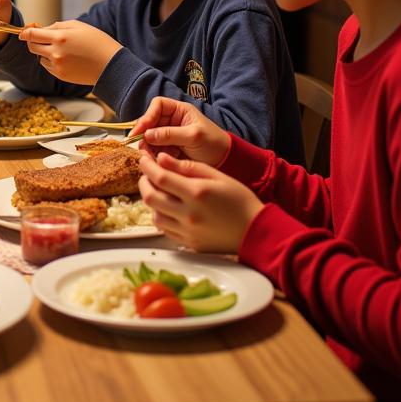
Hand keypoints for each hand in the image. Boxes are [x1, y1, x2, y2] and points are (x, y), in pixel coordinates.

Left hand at [18, 20, 121, 84]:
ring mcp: (57, 66)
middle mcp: (55, 53)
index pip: (31, 34)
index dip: (25, 32)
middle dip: (33, 41)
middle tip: (41, 38)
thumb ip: (57, 26)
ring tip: (60, 49)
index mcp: (59, 38)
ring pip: (39, 57)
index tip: (23, 32)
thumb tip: (42, 29)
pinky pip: (47, 66)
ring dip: (43, 52)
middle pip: (31, 46)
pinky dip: (50, 61)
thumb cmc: (97, 42)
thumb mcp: (78, 26)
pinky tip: (65, 58)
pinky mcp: (60, 75)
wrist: (111, 65)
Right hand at [130, 96, 230, 165]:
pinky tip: (159, 161)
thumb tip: (147, 135)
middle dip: (144, 134)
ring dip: (147, 147)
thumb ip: (170, 134)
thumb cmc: (214, 143)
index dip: (148, 115)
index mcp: (180, 111)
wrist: (225, 161)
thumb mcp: (193, 136)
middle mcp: (172, 120)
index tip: (141, 130)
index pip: (158, 105)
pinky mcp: (168, 148)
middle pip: (150, 122)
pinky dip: (153, 155)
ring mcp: (169, 135)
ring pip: (149, 137)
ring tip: (149, 157)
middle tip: (141, 148)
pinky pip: (154, 149)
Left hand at [138, 151, 263, 252]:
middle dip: (143, 182)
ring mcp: (188, 231)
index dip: (147, 166)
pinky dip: (161, 215)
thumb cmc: (239, 200)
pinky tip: (168, 207)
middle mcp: (189, 214)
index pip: (160, 177)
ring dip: (151, 200)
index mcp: (197, 193)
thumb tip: (161, 158)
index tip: (144, 158)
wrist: (256, 232)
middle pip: (150, 197)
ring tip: (158, 190)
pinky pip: (164, 229)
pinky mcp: (189, 243)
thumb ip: (187, 166)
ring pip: (154, 214)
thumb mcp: (217, 176)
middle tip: (147, 174)